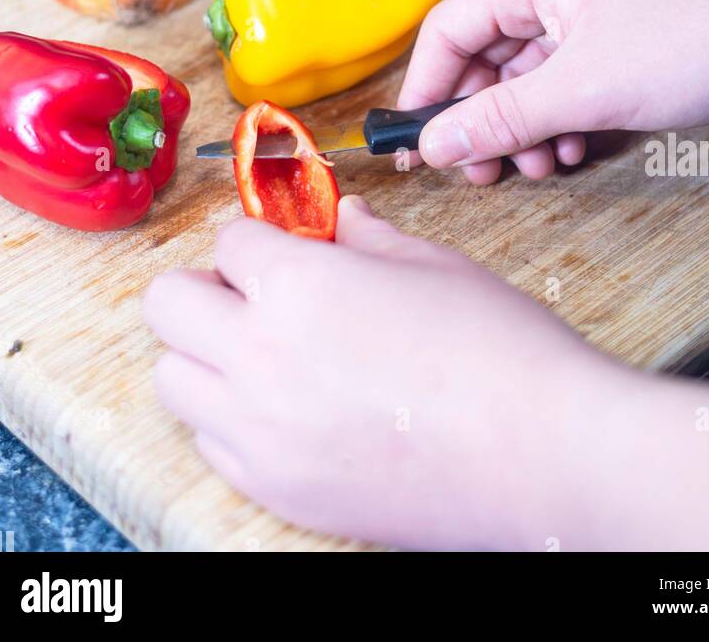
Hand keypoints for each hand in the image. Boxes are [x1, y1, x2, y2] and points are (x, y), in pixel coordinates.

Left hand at [143, 196, 606, 550]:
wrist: (540, 454)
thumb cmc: (497, 351)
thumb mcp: (430, 265)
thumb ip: (365, 238)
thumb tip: (338, 219)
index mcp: (298, 286)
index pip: (227, 240)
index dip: (259, 236)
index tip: (281, 243)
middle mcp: (260, 357)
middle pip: (167, 305)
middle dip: (207, 286)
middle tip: (258, 292)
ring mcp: (260, 432)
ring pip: (173, 378)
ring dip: (207, 354)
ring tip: (268, 352)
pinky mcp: (276, 489)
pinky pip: (212, 442)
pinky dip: (231, 419)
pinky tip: (290, 408)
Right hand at [399, 0, 708, 184]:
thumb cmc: (697, 38)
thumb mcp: (586, 90)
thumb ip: (503, 118)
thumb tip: (434, 143)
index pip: (449, 29)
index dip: (427, 90)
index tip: (417, 145)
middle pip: (488, 53)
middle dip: (483, 118)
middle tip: (483, 174)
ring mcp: (594, 5)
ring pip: (531, 71)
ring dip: (526, 125)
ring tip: (539, 169)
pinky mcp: (627, 32)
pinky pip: (572, 76)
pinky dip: (564, 115)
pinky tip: (575, 152)